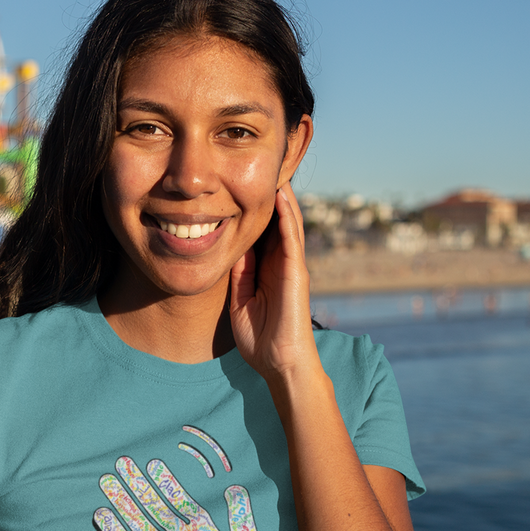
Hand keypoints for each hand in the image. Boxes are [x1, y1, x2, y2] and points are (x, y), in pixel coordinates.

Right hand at [92, 453, 266, 530]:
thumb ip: (241, 518)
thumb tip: (234, 488)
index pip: (179, 501)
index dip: (167, 483)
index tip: (153, 463)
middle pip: (154, 507)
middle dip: (138, 486)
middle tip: (122, 462)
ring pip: (139, 523)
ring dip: (123, 503)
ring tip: (107, 481)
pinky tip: (102, 516)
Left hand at [229, 184, 321, 382]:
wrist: (280, 364)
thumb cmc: (262, 339)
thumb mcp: (241, 300)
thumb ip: (240, 274)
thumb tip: (233, 248)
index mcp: (267, 269)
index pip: (261, 231)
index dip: (252, 208)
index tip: (238, 184)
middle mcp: (282, 263)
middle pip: (275, 221)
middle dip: (268, 195)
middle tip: (260, 166)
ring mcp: (291, 266)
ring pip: (287, 223)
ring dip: (282, 197)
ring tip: (274, 169)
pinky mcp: (296, 272)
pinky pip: (292, 238)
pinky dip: (287, 216)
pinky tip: (282, 196)